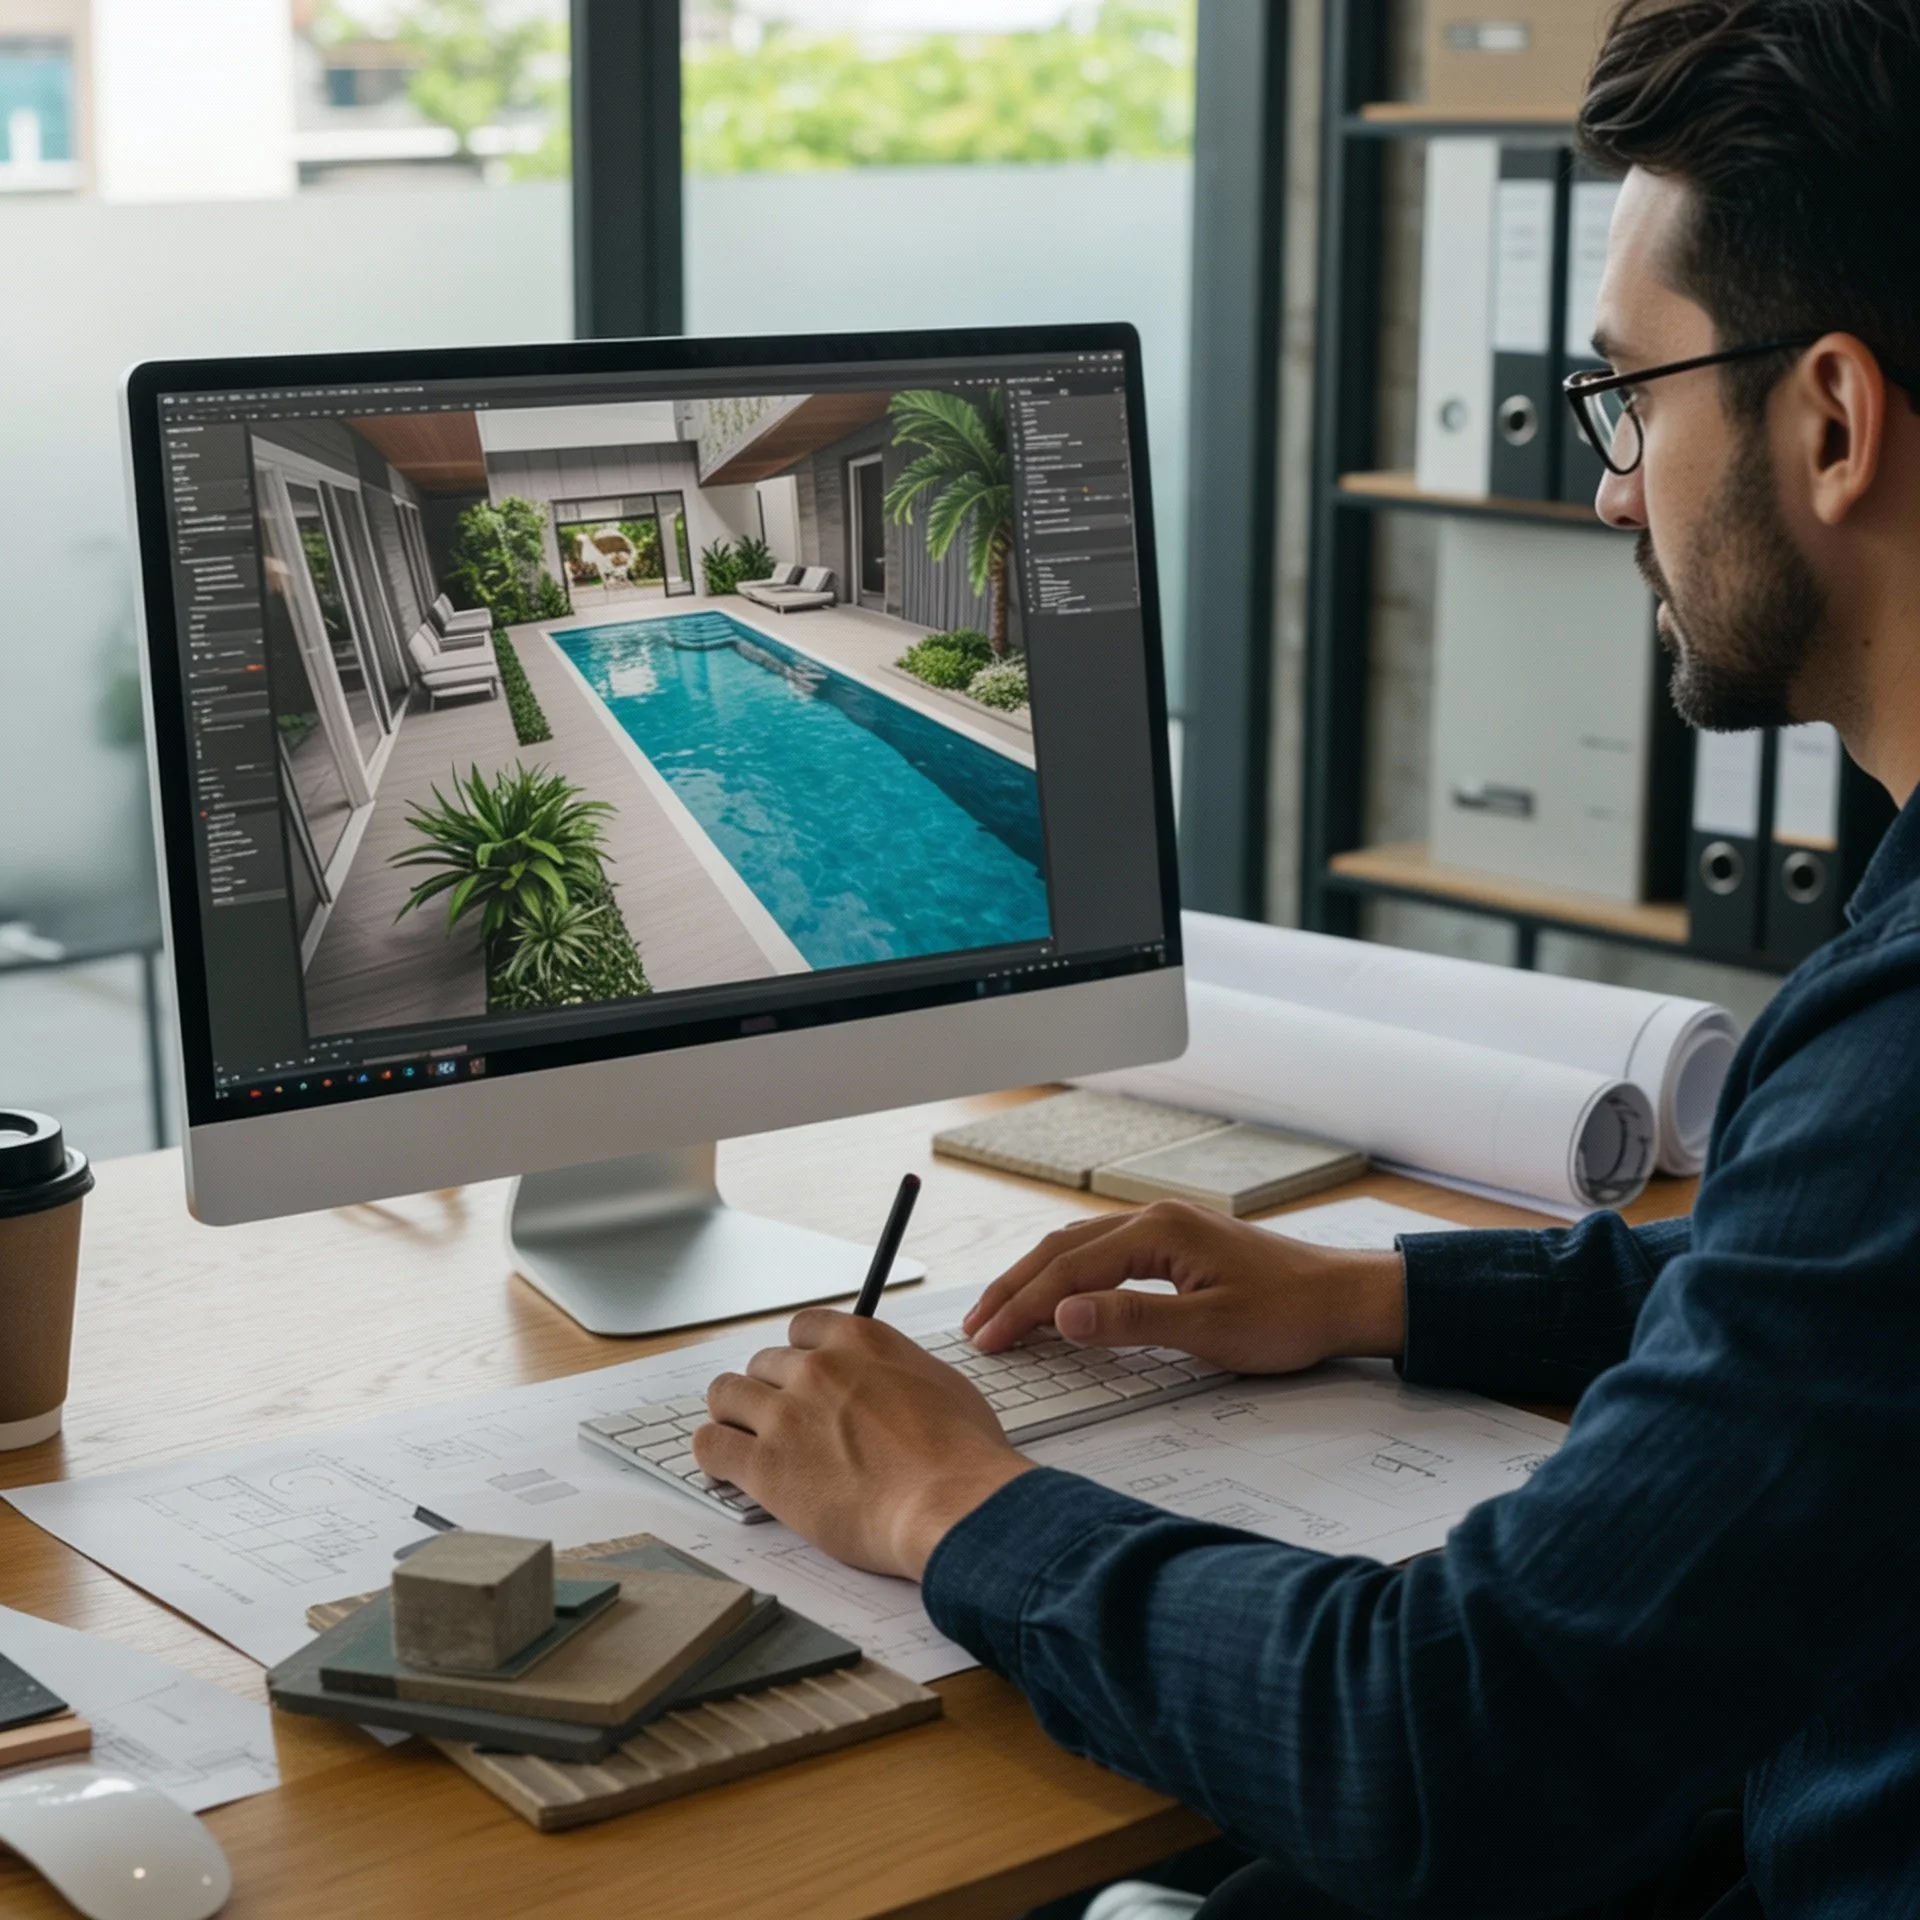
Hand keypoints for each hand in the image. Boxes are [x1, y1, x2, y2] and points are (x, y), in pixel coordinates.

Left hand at [693, 1309, 1032, 1580]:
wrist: (950, 1503)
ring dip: (733, 1415)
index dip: (800, 1355)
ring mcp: (786, 1414)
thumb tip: (891, 1383)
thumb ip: (899, 1372)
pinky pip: (710, 1445)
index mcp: (860, 1341)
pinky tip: (725, 1467)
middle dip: (770, 1391)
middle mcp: (817, 1368)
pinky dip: (712, 1454)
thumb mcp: (941, 1384)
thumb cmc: (962, 1454)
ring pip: (725, 1394)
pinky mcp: (765, 1465)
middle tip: (782, 1421)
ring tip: (742, 1438)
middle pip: (763, 1363)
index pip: (803, 1328)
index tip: (802, 1376)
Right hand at [962, 1200, 1406, 1374]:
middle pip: (1060, 1248)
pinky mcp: (1173, 1244)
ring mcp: (1163, 1227)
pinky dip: (1065, 1273)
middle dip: (1013, 1289)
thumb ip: (1130, 1321)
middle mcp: (1153, 1218)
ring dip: (1034, 1278)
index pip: (1067, 1270)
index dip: (1022, 1307)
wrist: (1343, 1299)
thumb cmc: (1289, 1315)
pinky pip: (1100, 1252)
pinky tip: (1055, 1295)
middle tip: (975, 1329)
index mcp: (1157, 1232)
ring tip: (1000, 1314)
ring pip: (1077, 1246)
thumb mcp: (1209, 1330)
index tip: (988, 1341)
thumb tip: (1062, 1314)